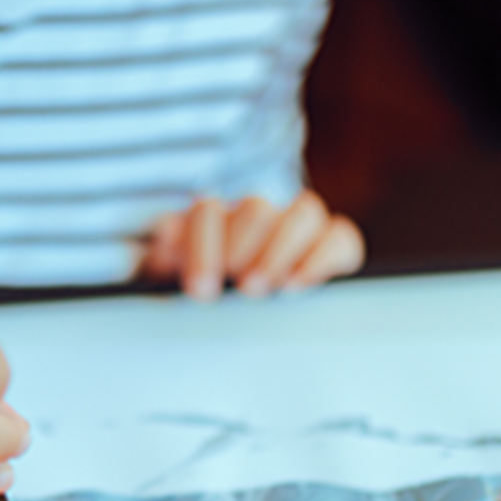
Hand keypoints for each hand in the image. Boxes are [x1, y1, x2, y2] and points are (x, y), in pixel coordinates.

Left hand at [141, 191, 364, 300]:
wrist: (232, 291)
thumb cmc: (200, 284)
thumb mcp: (170, 275)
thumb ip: (159, 260)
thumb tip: (163, 240)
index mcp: (210, 217)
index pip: (207, 211)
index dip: (203, 245)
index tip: (200, 286)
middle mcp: (255, 212)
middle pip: (257, 209)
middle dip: (243, 248)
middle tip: (236, 284)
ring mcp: (296, 223)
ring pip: (303, 213)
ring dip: (280, 251)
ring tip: (260, 287)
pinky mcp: (331, 243)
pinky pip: (341, 238)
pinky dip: (324, 257)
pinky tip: (299, 283)